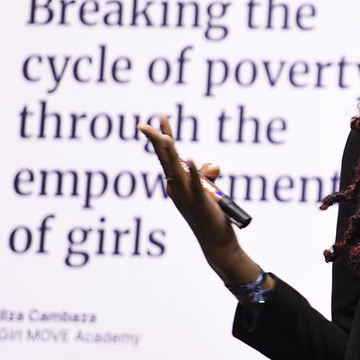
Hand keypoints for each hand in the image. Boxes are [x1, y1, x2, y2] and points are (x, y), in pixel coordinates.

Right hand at [138, 115, 261, 285]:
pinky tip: (189, 158)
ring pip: (176, 171)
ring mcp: (187, 197)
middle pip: (166, 160)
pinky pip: (196, 185)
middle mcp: (176, 189)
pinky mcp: (201, 204)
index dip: (163, 136)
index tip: (159, 118)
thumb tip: (212, 166)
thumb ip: (206, 174)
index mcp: (176, 184)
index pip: (167, 156)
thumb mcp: (207, 190)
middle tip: (144, 124)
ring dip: (170, 153)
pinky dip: (193, 172)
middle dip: (157, 141)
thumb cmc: (210, 216)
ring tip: (165, 137)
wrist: (216, 242)